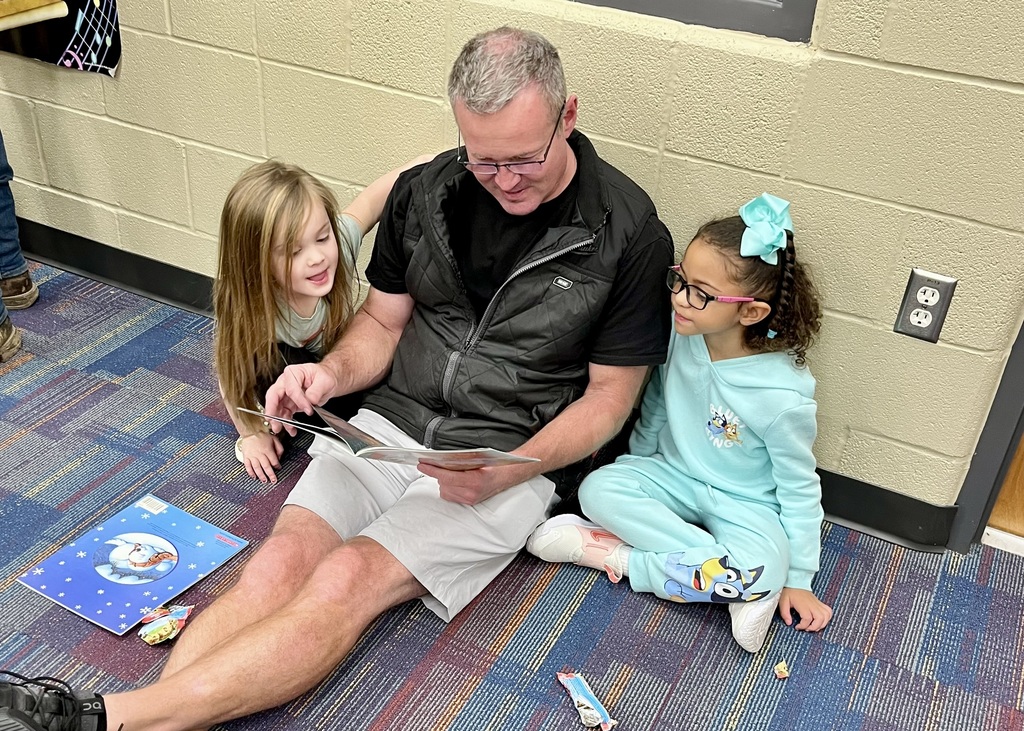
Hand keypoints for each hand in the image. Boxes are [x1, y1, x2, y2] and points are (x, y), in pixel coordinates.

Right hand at [238, 432, 283, 483]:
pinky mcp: (246, 457)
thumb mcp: (275, 439)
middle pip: (266, 467)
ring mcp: (252, 456)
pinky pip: (248, 466)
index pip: (274, 461)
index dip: (277, 466)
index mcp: (267, 450)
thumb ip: (279, 449)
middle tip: (273, 481)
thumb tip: (279, 458)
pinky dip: (250, 472)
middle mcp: (260, 454)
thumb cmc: (262, 435)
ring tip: (264, 481)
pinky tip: (253, 477)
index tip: (278, 468)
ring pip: (257, 468)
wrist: (250, 431)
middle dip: (270, 475)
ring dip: (261, 476)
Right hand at [263, 363, 338, 434]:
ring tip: (281, 428)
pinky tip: (291, 429)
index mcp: (293, 373)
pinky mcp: (290, 403)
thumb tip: (310, 400)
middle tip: (275, 421)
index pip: (290, 389)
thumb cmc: (324, 376)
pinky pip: (285, 414)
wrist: (328, 381)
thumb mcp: (324, 381)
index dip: (299, 400)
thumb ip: (316, 391)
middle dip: (273, 410)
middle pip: (274, 396)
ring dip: (279, 419)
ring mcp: (286, 394)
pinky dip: (287, 423)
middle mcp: (286, 383)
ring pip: (277, 407)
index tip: (308, 409)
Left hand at [416, 461, 537, 505]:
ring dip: (444, 481)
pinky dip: (448, 487)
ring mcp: (470, 499)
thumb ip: (460, 459)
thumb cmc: (494, 464)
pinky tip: (454, 481)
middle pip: (443, 483)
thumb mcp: (478, 457)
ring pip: (445, 490)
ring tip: (451, 472)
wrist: (507, 475)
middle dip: (439, 473)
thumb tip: (442, 458)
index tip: (422, 464)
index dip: (432, 470)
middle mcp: (471, 493)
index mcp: (474, 481)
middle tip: (437, 463)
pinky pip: (450, 495)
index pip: (447, 476)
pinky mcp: (469, 502)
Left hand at [778, 587, 832, 631]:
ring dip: (822, 624)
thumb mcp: (782, 602)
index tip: (797, 627)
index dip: (803, 626)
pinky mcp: (819, 602)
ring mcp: (817, 603)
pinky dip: (827, 618)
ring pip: (827, 615)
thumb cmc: (789, 591)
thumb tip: (789, 623)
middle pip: (820, 618)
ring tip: (814, 626)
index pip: (807, 618)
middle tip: (807, 629)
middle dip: (815, 627)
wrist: (795, 581)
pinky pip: (828, 610)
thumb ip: (785, 613)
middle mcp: (812, 604)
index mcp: (803, 604)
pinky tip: (820, 621)